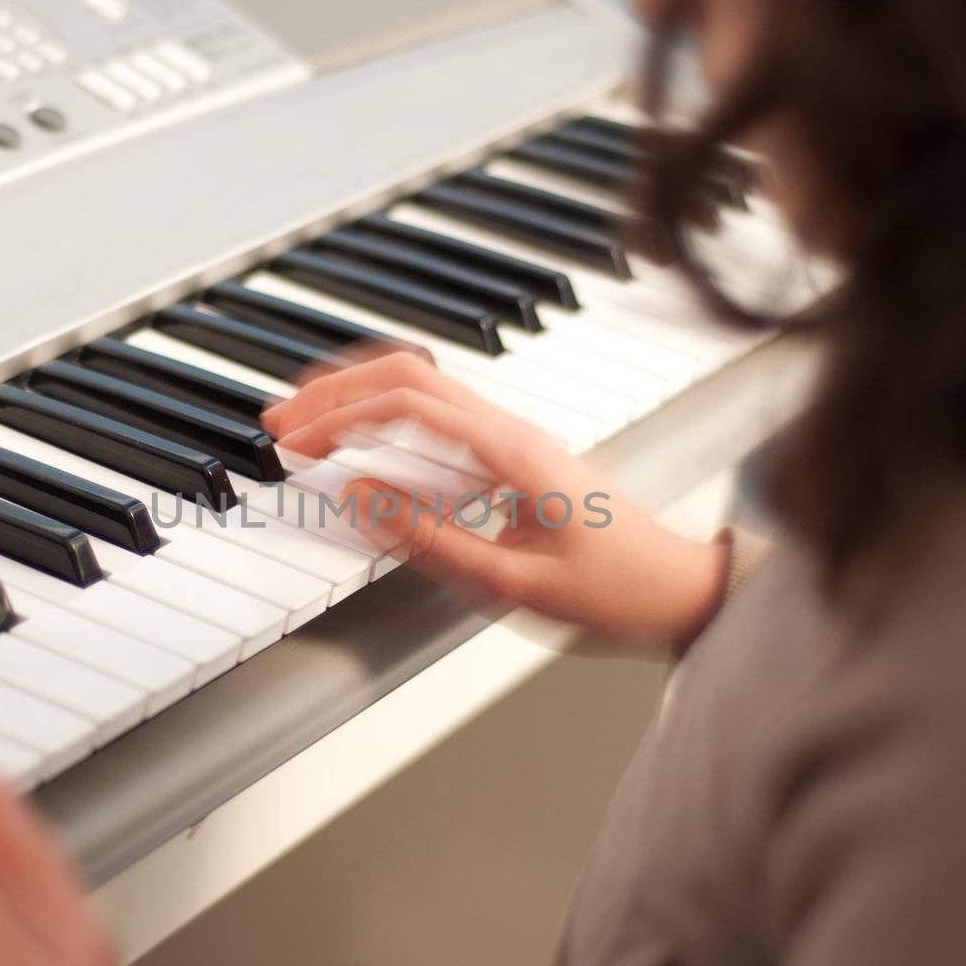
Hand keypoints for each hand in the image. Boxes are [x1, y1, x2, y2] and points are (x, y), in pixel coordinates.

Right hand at [262, 352, 729, 648]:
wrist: (684, 592)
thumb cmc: (616, 591)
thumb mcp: (513, 582)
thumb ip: (429, 539)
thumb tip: (357, 498)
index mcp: (513, 451)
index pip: (407, 401)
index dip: (339, 413)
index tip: (294, 439)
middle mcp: (513, 430)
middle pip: (409, 373)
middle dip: (336, 389)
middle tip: (281, 420)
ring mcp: (516, 438)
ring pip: (424, 384)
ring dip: (360, 393)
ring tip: (308, 419)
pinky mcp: (516, 457)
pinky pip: (441, 413)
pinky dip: (390, 413)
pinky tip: (365, 437)